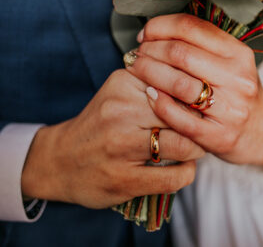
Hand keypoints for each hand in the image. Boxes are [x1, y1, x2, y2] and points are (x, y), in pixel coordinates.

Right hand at [21, 69, 203, 208]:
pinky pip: (174, 177)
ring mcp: (121, 147)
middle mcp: (120, 112)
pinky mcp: (124, 179)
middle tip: (203, 130)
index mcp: (123, 84)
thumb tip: (199, 87)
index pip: (178, 84)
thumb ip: (154, 83)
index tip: (201, 106)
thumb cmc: (99, 125)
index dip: (196, 98)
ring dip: (196, 149)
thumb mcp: (120, 93)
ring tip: (193, 149)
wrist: (59, 161)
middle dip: (200, 124)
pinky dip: (186, 173)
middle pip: (184, 114)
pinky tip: (181, 168)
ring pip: (183, 145)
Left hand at [126, 14, 262, 164]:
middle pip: (180, 53)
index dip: (160, 26)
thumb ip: (202, 47)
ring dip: (149, 73)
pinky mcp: (219, 136)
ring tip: (136, 70)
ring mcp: (230, 109)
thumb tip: (157, 31)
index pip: (191, 27)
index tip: (146, 34)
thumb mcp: (230, 64)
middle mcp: (238, 78)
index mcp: (238, 54)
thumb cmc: (237, 94)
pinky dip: (159, 103)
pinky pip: (180, 117)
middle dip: (150, 50)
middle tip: (136, 54)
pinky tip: (149, 95)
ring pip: (178, 83)